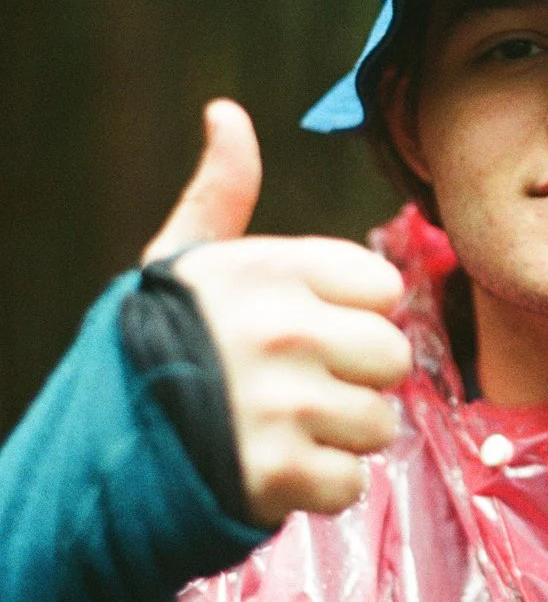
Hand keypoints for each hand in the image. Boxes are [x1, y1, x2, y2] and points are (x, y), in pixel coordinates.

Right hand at [143, 100, 410, 524]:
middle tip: (299, 390)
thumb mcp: (183, 264)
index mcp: (268, 269)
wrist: (104, 448)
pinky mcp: (277, 472)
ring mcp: (280, 403)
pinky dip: (319, 488)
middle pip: (391, 357)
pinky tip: (276, 469)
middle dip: (355, 381)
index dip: (352, 317)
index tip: (306, 332)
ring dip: (339, 438)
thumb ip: (222, 193)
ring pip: (379, 423)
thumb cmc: (161, 346)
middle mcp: (279, 329)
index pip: (382, 289)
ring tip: (283, 430)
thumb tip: (226, 113)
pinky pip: (350, 481)